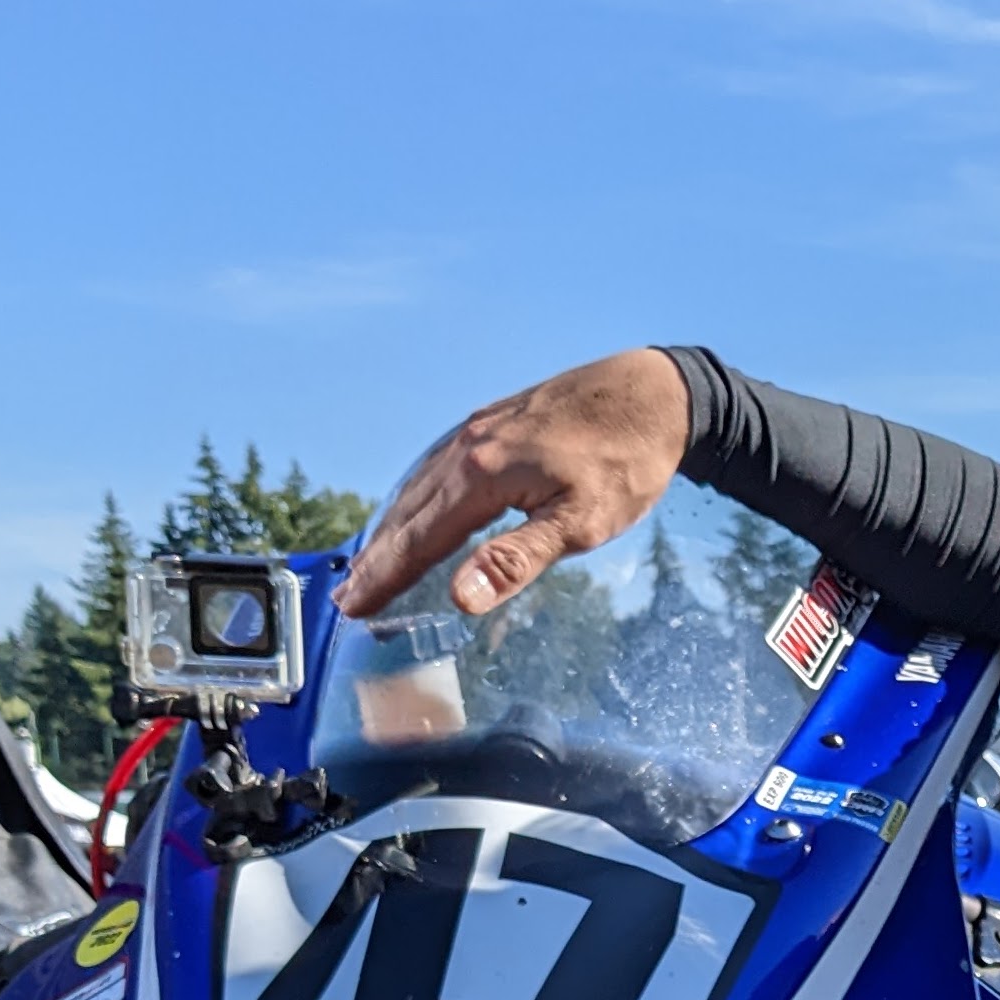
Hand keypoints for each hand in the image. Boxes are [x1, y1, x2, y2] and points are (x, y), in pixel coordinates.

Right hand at [337, 348, 691, 619]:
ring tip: (371, 561)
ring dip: (391, 528)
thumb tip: (462, 600)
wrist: (652, 393)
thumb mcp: (581, 524)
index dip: (385, 578)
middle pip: (409, 513)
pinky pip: (438, 466)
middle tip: (347, 595)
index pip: (419, 540)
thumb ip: (517, 560)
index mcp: (481, 475)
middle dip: (377, 558)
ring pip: (419, 486)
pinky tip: (419, 507)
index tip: (354, 606)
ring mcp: (478, 429)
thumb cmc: (625, 461)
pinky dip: (416, 496)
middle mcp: (467, 447)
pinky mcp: (495, 421)